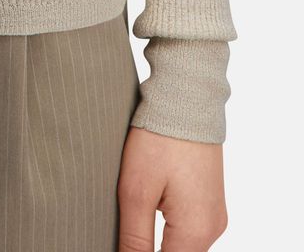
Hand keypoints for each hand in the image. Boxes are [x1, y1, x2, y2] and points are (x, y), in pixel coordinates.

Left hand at [118, 127, 226, 251]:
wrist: (186, 98)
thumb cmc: (159, 139)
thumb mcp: (136, 190)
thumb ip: (134, 237)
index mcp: (196, 232)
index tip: (121, 242)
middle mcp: (212, 228)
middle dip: (146, 249)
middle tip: (123, 224)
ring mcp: (213, 213)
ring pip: (181, 244)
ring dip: (155, 238)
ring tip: (131, 213)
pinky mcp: (208, 199)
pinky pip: (186, 226)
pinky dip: (165, 225)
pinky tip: (146, 206)